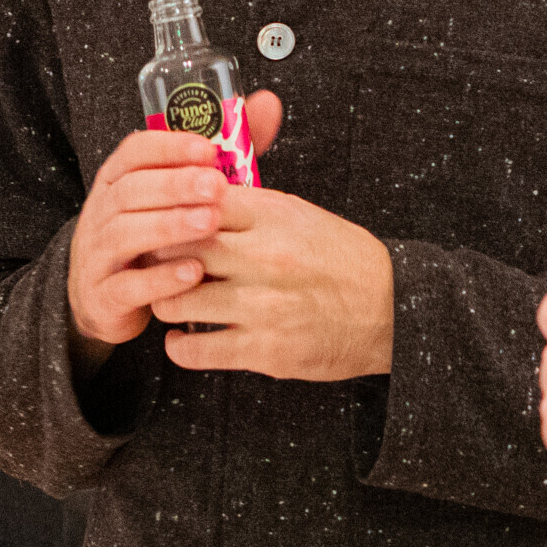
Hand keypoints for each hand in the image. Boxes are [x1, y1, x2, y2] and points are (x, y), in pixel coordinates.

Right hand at [67, 91, 283, 372]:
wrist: (106, 296)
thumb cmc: (154, 233)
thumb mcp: (178, 193)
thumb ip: (221, 154)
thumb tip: (268, 103)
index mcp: (118, 179)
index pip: (134, 151)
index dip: (168, 147)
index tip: (207, 149)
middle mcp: (102, 211)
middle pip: (130, 190)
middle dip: (175, 185)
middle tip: (216, 186)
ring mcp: (98, 253)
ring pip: (125, 233)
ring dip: (169, 226)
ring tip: (209, 223)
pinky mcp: (104, 295)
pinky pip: (127, 286)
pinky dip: (160, 279)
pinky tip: (194, 273)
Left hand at [149, 178, 394, 381]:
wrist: (392, 310)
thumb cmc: (343, 259)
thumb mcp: (301, 215)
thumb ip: (250, 206)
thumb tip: (196, 197)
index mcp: (273, 215)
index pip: (196, 200)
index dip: (170, 211)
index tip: (162, 221)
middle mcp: (264, 256)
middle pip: (177, 248)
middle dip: (158, 257)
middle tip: (155, 265)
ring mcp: (262, 305)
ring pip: (176, 301)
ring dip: (166, 303)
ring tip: (172, 302)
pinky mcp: (264, 350)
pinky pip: (194, 350)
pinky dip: (179, 346)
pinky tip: (184, 339)